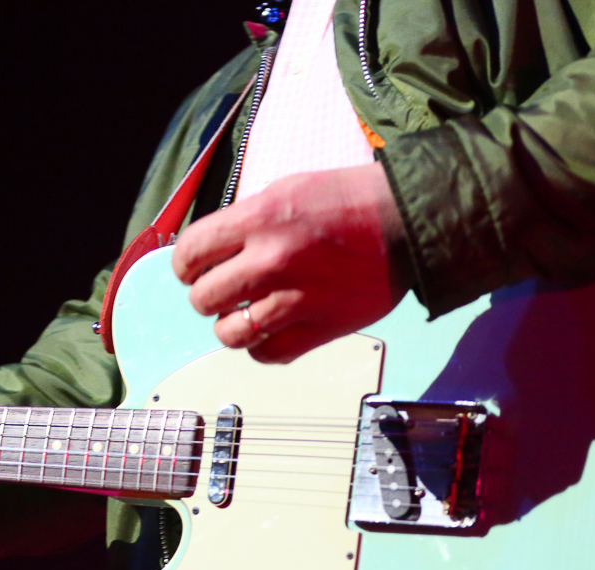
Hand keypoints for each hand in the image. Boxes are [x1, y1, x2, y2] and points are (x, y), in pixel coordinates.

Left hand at [171, 162, 408, 362]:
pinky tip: (270, 328)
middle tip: (223, 289)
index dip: (185, 264)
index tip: (193, 268)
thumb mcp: (287, 189)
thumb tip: (210, 250)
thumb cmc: (348, 200)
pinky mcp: (320, 329)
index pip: (190, 253)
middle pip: (203, 298)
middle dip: (207, 294)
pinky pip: (267, 354)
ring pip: (229, 334)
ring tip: (243, 312)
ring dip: (230, 325)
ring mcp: (296, 299)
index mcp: (260, 219)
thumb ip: (245, 221)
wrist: (409, 221)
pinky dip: (261, 346)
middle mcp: (272, 260)